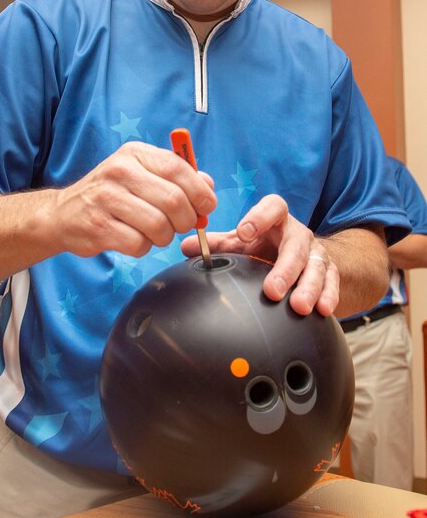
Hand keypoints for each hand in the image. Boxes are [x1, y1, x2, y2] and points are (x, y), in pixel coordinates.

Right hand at [55, 141, 215, 257]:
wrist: (63, 213)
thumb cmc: (111, 193)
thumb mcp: (141, 173)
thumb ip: (176, 176)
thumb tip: (208, 186)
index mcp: (135, 154)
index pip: (178, 168)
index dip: (199, 191)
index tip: (206, 206)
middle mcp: (119, 170)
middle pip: (174, 200)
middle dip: (186, 220)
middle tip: (181, 225)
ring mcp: (106, 198)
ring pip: (159, 226)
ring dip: (164, 236)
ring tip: (154, 232)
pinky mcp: (98, 226)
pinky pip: (138, 244)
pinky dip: (143, 247)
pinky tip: (133, 239)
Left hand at [180, 194, 338, 315]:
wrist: (305, 256)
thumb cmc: (266, 246)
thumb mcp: (244, 243)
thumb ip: (218, 245)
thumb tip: (184, 247)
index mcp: (276, 220)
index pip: (273, 207)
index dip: (260, 216)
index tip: (243, 232)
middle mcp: (298, 234)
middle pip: (296, 245)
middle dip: (285, 268)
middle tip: (272, 289)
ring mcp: (317, 252)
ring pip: (317, 266)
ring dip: (309, 286)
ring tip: (299, 306)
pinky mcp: (331, 271)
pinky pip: (333, 282)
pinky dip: (329, 295)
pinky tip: (323, 310)